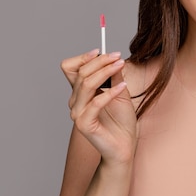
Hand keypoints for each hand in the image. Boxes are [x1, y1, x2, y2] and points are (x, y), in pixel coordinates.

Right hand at [61, 49, 137, 164]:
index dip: (83, 57)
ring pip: (86, 84)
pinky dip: (110, 92)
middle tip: (117, 56)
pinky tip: (123, 87)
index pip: (70, 68)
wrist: (125, 144)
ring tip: (121, 66)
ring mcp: (78, 113)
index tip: (101, 51)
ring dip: (105, 72)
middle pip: (80, 73)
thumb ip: (114, 76)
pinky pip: (95, 102)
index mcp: (80, 92)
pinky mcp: (84, 124)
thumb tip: (113, 58)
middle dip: (100, 62)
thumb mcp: (120, 92)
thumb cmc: (122, 120)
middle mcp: (75, 101)